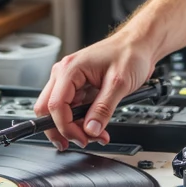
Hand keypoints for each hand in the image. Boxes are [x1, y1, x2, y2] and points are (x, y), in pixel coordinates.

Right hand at [32, 36, 156, 149]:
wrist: (138, 45)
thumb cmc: (130, 54)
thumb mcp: (119, 83)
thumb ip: (103, 108)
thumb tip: (90, 129)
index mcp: (70, 69)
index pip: (55, 105)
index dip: (66, 127)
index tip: (83, 138)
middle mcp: (64, 74)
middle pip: (47, 110)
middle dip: (62, 130)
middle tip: (82, 141)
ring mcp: (69, 81)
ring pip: (57, 112)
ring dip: (73, 128)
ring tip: (96, 135)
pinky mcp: (77, 87)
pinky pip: (70, 109)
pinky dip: (80, 122)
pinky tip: (96, 127)